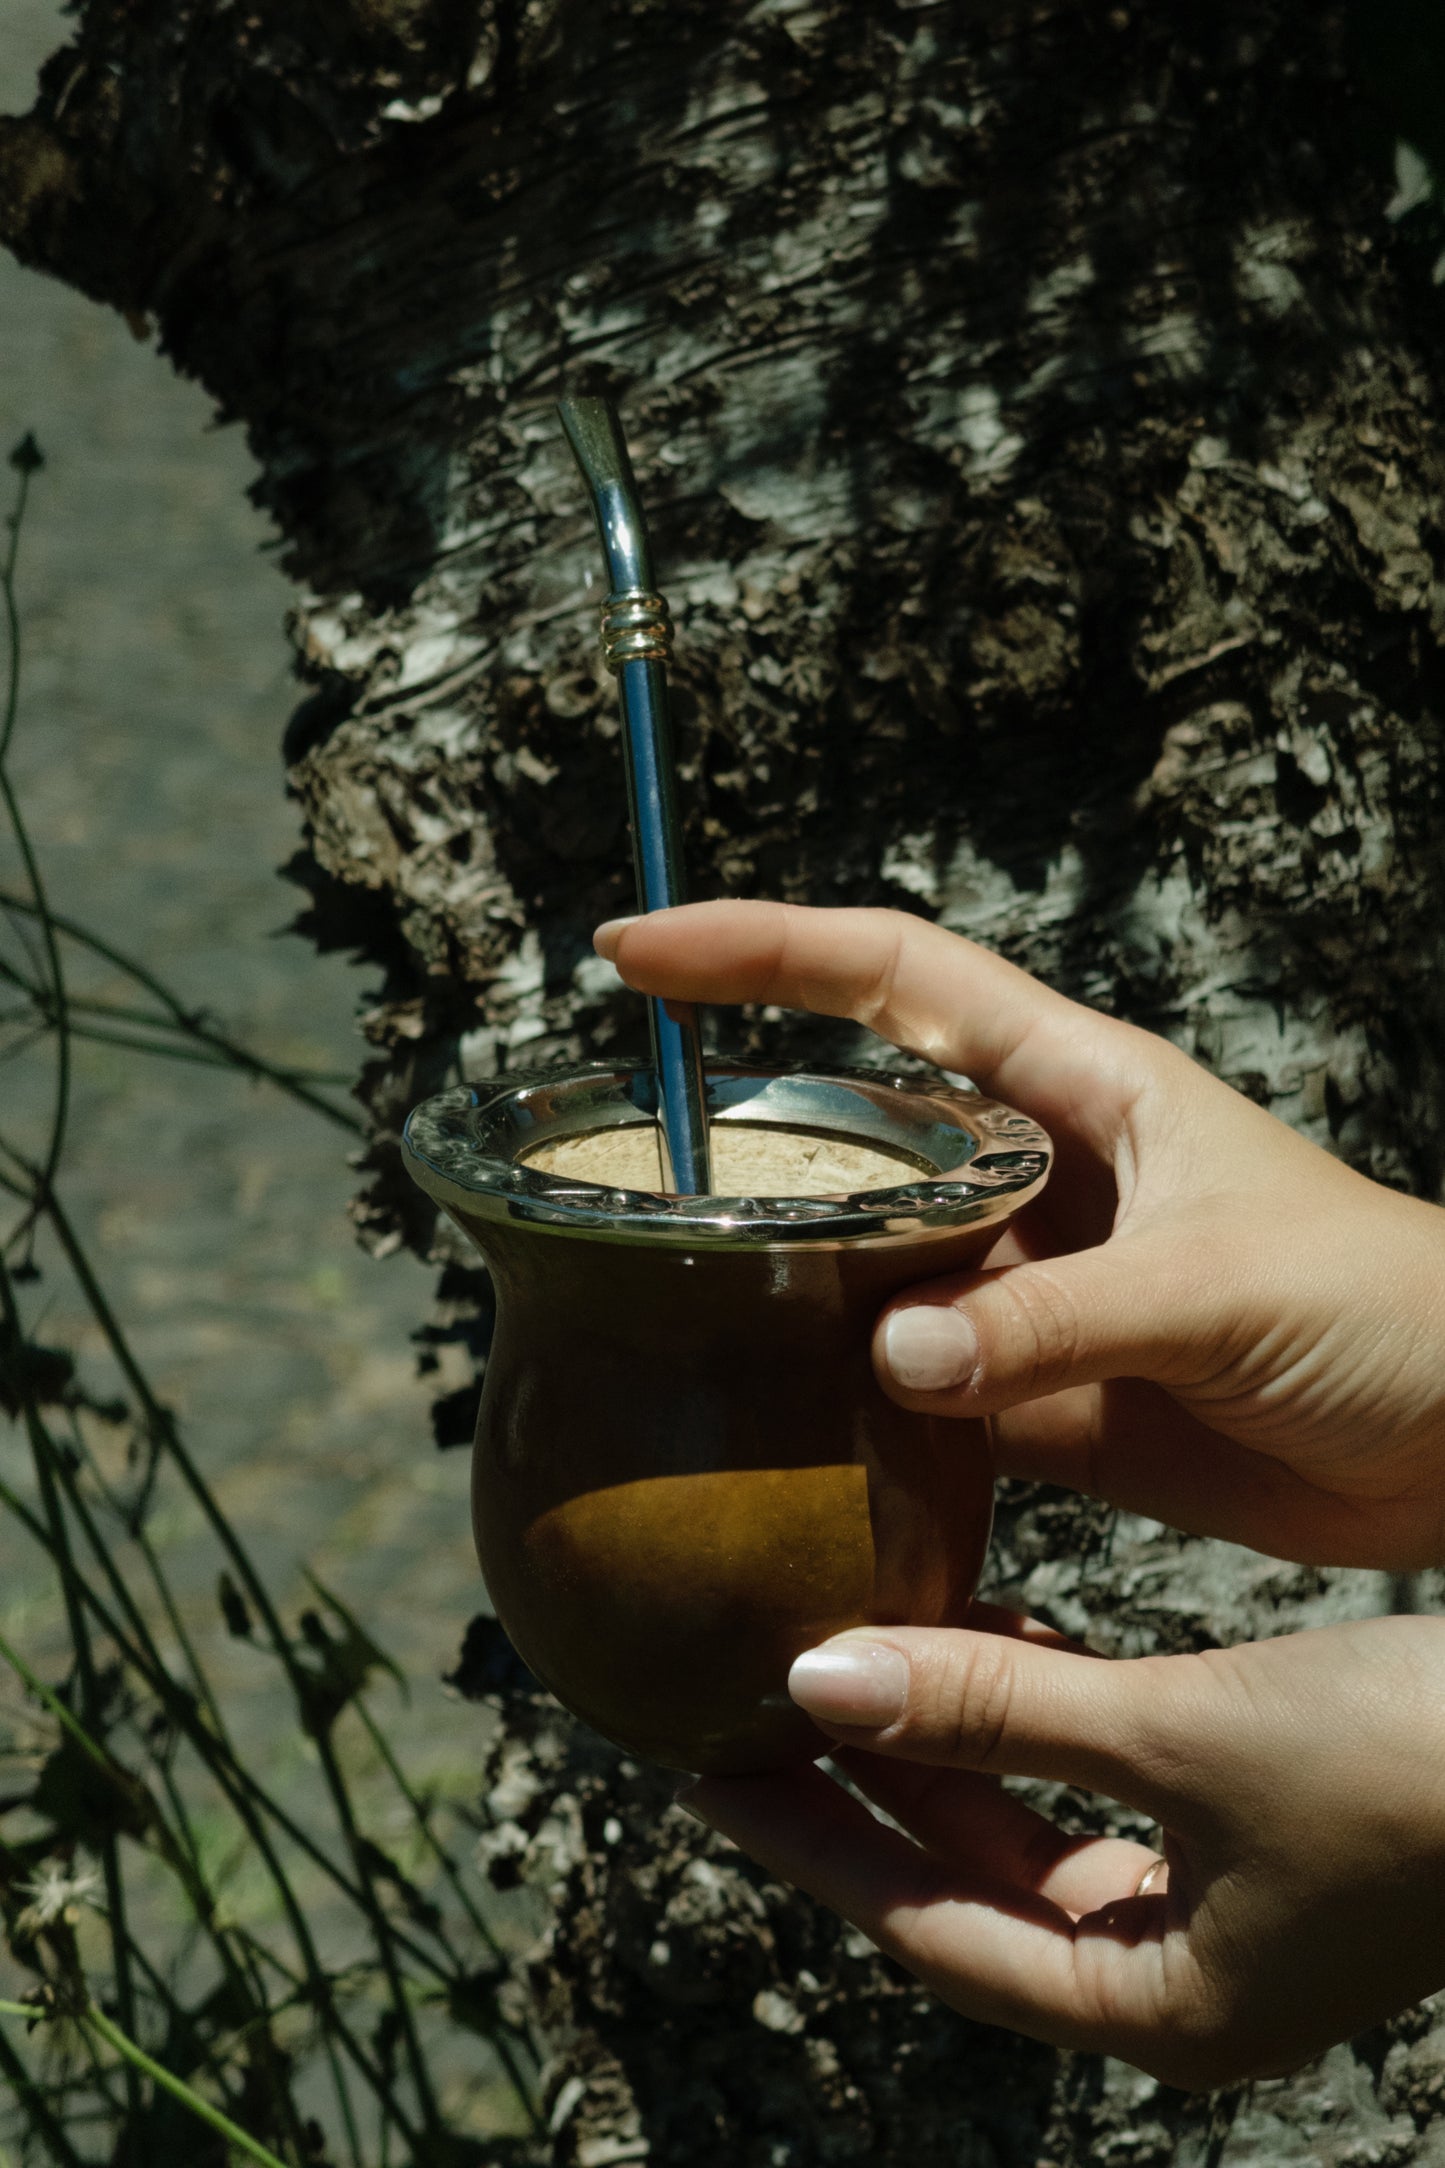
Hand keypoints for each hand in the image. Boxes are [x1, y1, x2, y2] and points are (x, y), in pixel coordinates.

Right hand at [595, 901, 1444, 1568]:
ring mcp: (1033, 1293)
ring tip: (670, 1323)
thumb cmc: (1395, 1308)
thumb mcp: (1223, 1283)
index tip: (637, 953)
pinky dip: (852, 1427)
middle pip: (856, 1125)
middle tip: (619, 1169)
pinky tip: (783, 1451)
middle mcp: (1039, 1177)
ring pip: (868, 1274)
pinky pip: (916, 1404)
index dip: (762, 951)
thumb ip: (1058, 1316)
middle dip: (743, 1132)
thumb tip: (893, 1354)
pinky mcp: (1047, 1402)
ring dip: (785, 1297)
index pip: (895, 979)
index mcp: (1085, 1087)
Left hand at [677, 1612, 1444, 2088]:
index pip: (932, 1931)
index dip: (815, 1847)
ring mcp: (1228, 1908)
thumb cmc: (1407, 1766)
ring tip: (857, 1651)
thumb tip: (821, 1681)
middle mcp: (1186, 1979)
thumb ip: (998, 1711)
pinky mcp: (1258, 1830)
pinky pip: (1103, 1784)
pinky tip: (990, 1632)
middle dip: (873, 1792)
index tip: (708, 1776)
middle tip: (760, 1706)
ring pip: (1038, 1828)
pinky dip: (1039, 1716)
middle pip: (976, 1886)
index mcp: (1162, 2011)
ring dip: (954, 1743)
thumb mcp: (1180, 1734)